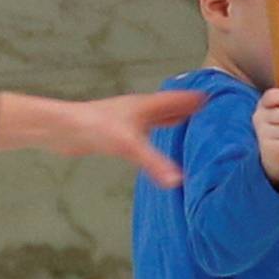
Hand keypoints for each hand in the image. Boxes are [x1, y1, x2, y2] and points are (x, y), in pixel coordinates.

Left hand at [0, 87, 204, 187]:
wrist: (61, 129)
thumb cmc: (94, 128)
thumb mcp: (129, 146)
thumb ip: (154, 163)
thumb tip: (178, 182)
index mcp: (147, 106)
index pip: (180, 99)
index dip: (197, 98)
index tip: (218, 96)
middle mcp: (140, 110)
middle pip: (170, 106)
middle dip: (189, 107)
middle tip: (210, 109)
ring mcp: (127, 121)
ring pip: (157, 117)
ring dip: (173, 118)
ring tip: (189, 122)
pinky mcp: (116, 133)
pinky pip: (145, 130)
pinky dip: (157, 132)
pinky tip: (155, 140)